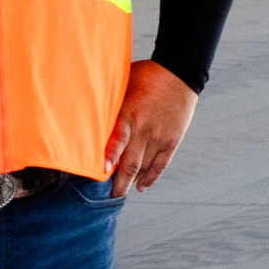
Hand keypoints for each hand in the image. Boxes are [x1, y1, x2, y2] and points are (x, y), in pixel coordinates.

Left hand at [104, 60, 197, 196]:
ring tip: (121, 192)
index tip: (101, 170)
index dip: (109, 156)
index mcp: (129, 112)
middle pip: (130, 162)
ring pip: (144, 167)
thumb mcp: (123, 84)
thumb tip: (88, 112)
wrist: (179, 71)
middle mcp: (144, 128)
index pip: (117, 138)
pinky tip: (141, 186)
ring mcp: (160, 136)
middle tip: (109, 197)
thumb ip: (111, 103)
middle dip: (119, 182)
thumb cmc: (146, 75)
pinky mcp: (172, 140)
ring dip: (132, 181)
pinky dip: (151, 177)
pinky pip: (160, 164)